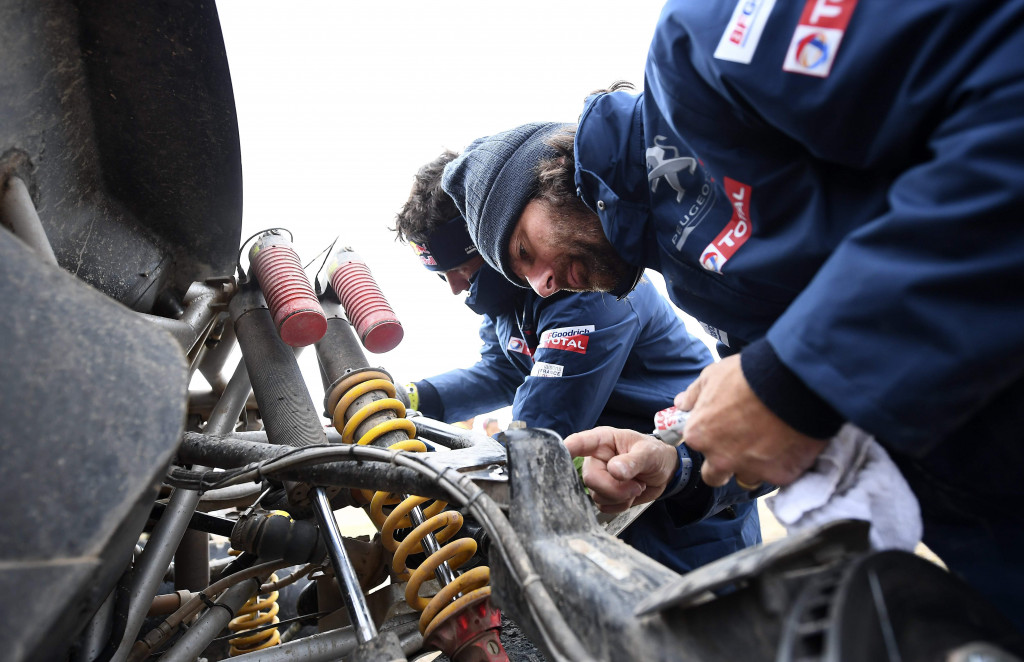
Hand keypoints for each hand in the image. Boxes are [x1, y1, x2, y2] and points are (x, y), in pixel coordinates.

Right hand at [564, 426, 678, 512]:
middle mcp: (596, 459)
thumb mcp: (649, 453)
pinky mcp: (603, 494)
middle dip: (615, 487)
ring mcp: (598, 478)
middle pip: (590, 479)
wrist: (665, 473)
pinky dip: (621, 505)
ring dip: (621, 496)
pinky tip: (630, 495)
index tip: (563, 452)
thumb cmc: (655, 454)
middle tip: (636, 485)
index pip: (579, 443)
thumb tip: (614, 470)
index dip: (568, 449)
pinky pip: (604, 507)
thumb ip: (633, 461)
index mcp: (602, 441)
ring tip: (636, 486)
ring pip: (597, 496)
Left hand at [676, 355, 825, 487]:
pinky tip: (790, 444)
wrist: (791, 382)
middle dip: (725, 464)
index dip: (711, 437)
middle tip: (742, 444)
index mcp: (700, 436)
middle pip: (716, 476)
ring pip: (748, 477)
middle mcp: (721, 459)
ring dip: (754, 465)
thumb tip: (681, 404)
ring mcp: (751, 470)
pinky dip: (783, 463)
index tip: (724, 427)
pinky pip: (778, 475)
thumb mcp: (712, 376)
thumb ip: (693, 394)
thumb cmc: (747, 376)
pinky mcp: (780, 475)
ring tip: (770, 442)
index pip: (697, 447)